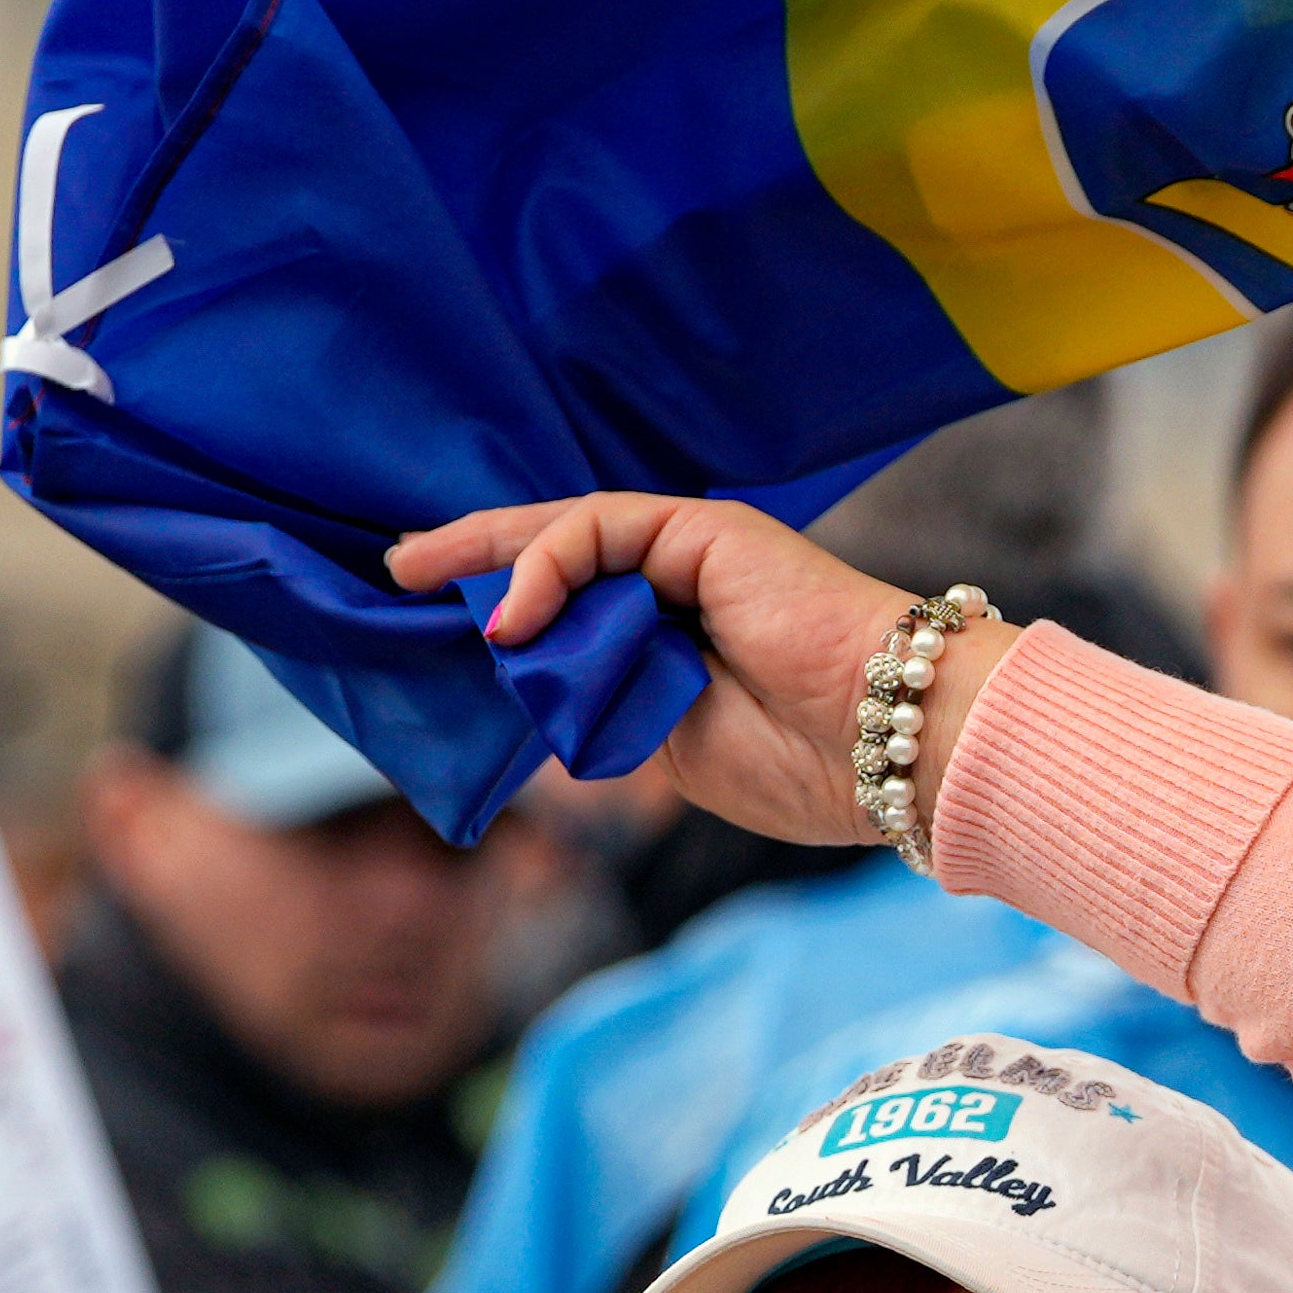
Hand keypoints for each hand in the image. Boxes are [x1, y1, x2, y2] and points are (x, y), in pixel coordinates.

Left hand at [385, 493, 1018, 848]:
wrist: (896, 744)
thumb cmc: (810, 762)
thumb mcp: (669, 745)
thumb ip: (604, 711)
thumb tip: (530, 689)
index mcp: (681, 636)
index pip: (574, 605)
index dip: (502, 602)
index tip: (434, 618)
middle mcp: (686, 581)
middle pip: (559, 554)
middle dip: (473, 555)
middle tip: (397, 567)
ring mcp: (698, 552)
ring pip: (571, 535)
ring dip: (490, 555)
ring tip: (421, 577)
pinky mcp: (708, 532)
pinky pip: (603, 530)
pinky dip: (547, 567)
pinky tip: (510, 617)